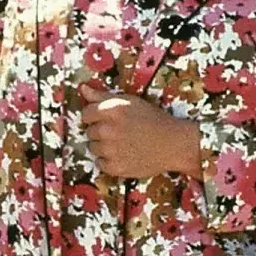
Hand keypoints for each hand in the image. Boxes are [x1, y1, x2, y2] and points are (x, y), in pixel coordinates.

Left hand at [79, 87, 199, 179]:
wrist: (173, 144)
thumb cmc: (153, 120)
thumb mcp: (130, 101)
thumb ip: (102, 95)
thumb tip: (82, 88)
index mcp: (111, 110)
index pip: (86, 113)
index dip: (95, 116)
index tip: (106, 119)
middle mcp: (108, 130)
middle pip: (89, 131)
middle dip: (100, 131)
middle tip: (118, 131)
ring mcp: (110, 150)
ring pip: (93, 148)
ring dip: (103, 146)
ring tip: (122, 143)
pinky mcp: (115, 167)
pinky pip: (100, 163)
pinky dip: (109, 161)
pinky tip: (123, 154)